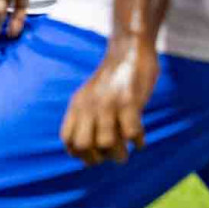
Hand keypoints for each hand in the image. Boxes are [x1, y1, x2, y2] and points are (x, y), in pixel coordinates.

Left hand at [60, 37, 158, 164]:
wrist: (128, 49)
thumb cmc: (112, 78)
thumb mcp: (89, 94)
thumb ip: (85, 115)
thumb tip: (89, 149)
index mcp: (77, 105)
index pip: (67, 138)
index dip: (78, 154)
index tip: (92, 157)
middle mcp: (89, 106)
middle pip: (83, 145)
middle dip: (96, 158)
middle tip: (108, 157)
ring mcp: (109, 104)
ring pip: (107, 143)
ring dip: (119, 154)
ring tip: (126, 154)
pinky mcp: (130, 102)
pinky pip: (132, 133)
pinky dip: (138, 142)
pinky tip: (141, 142)